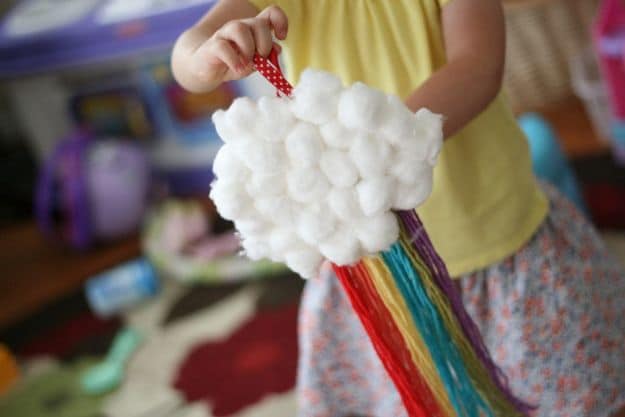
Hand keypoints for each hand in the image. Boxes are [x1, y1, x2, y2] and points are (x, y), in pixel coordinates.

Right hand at [172, 4, 287, 92]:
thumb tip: (278, 49)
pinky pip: (223, 47)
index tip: (281, 37)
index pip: (271, 13)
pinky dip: (234, 61)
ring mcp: (225, 34)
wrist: (206, 69)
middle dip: (264, 43)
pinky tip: (237, 69)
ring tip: (247, 63)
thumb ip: (267, 56)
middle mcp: (240, 27)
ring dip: (248, 49)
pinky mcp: (212, 46)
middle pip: (258, 23)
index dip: (280, 22)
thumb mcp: (254, 63)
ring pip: (239, 28)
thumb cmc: (234, 63)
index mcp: (254, 29)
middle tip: (261, 59)